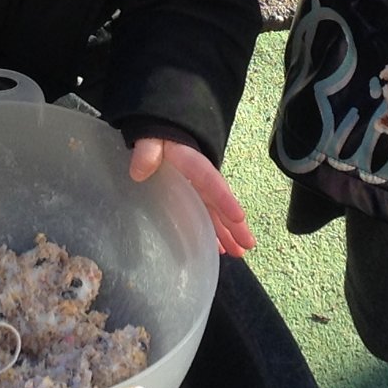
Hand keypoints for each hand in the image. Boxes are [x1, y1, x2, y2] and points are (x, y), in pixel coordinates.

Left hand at [130, 137, 255, 257]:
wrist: (160, 134)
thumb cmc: (157, 137)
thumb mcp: (151, 139)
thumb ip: (147, 152)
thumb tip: (139, 171)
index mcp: (192, 162)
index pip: (211, 181)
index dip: (224, 199)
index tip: (239, 216)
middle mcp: (200, 178)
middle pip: (220, 202)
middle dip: (235, 224)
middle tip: (248, 244)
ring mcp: (198, 189)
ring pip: (216, 212)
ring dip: (228, 232)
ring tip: (240, 253)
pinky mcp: (192, 196)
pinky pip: (206, 215)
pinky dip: (213, 231)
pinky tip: (220, 248)